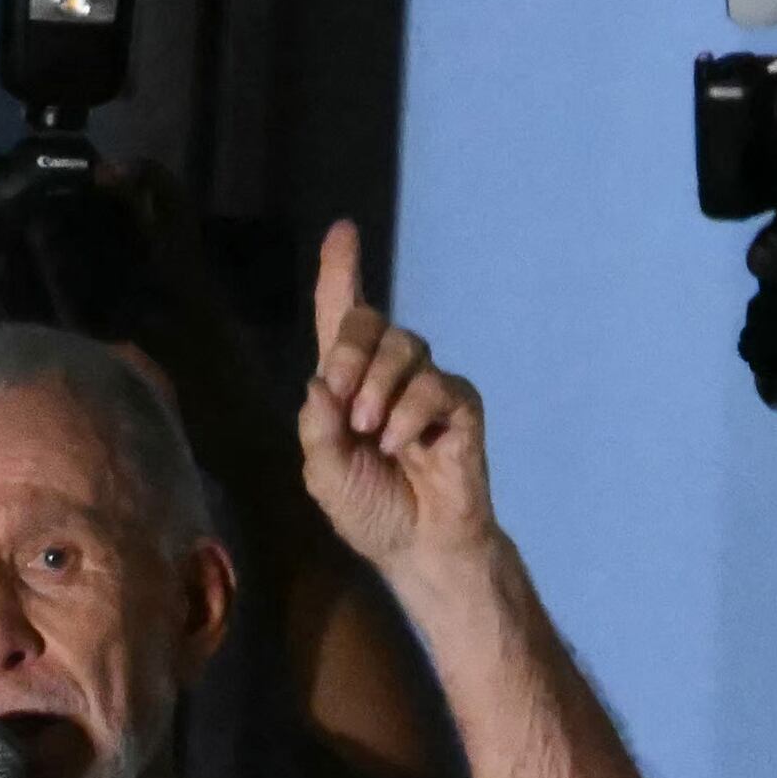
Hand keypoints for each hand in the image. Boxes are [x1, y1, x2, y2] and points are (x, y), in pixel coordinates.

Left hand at [295, 224, 489, 577]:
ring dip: (378, 391)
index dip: (341, 271)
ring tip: (374, 436)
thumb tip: (319, 382)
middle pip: (369, 321)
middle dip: (349, 356)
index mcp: (347, 382)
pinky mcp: (460, 404)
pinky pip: (434, 385)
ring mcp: (428, 383)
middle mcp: (388, 372)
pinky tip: (404, 446)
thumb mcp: (324, 472)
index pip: (342, 316)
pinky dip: (410, 415)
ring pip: (404, 347)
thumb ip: (316, 428)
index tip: (343, 230)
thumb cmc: (370, 510)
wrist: (417, 547)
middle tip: (347, 410)